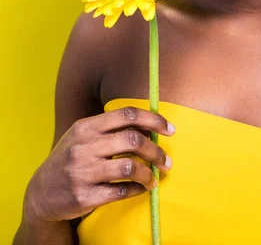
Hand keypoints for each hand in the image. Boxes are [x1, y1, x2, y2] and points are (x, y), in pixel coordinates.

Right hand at [25, 107, 174, 222]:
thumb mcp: (83, 136)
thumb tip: (151, 127)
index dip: (153, 120)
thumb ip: (111, 129)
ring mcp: (82, 172)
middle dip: (156, 150)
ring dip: (149, 174)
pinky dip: (136, 190)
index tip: (170, 130)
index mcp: (86, 126)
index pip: (127, 114)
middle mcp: (83, 146)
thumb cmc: (71, 159)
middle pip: (132, 140)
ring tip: (154, 179)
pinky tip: (140, 189)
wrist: (40, 193)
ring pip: (129, 167)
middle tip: (166, 161)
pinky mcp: (84, 196)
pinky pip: (120, 192)